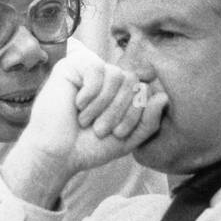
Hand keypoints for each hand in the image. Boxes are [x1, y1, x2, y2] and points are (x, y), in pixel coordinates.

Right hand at [2, 53, 167, 207]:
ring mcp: (89, 70)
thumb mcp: (127, 139)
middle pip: (132, 79)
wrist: (57, 154)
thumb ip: (148, 122)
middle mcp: (107, 78)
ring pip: (116, 74)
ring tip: (87, 121)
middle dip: (120, 110)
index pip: (144, 88)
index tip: (120, 134)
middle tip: (101, 130)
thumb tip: (163, 96)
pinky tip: (77, 105)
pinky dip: (90, 94)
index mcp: (121, 92)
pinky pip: (95, 70)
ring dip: (103, 105)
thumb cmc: (89, 146)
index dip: (137, 111)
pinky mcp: (72, 66)